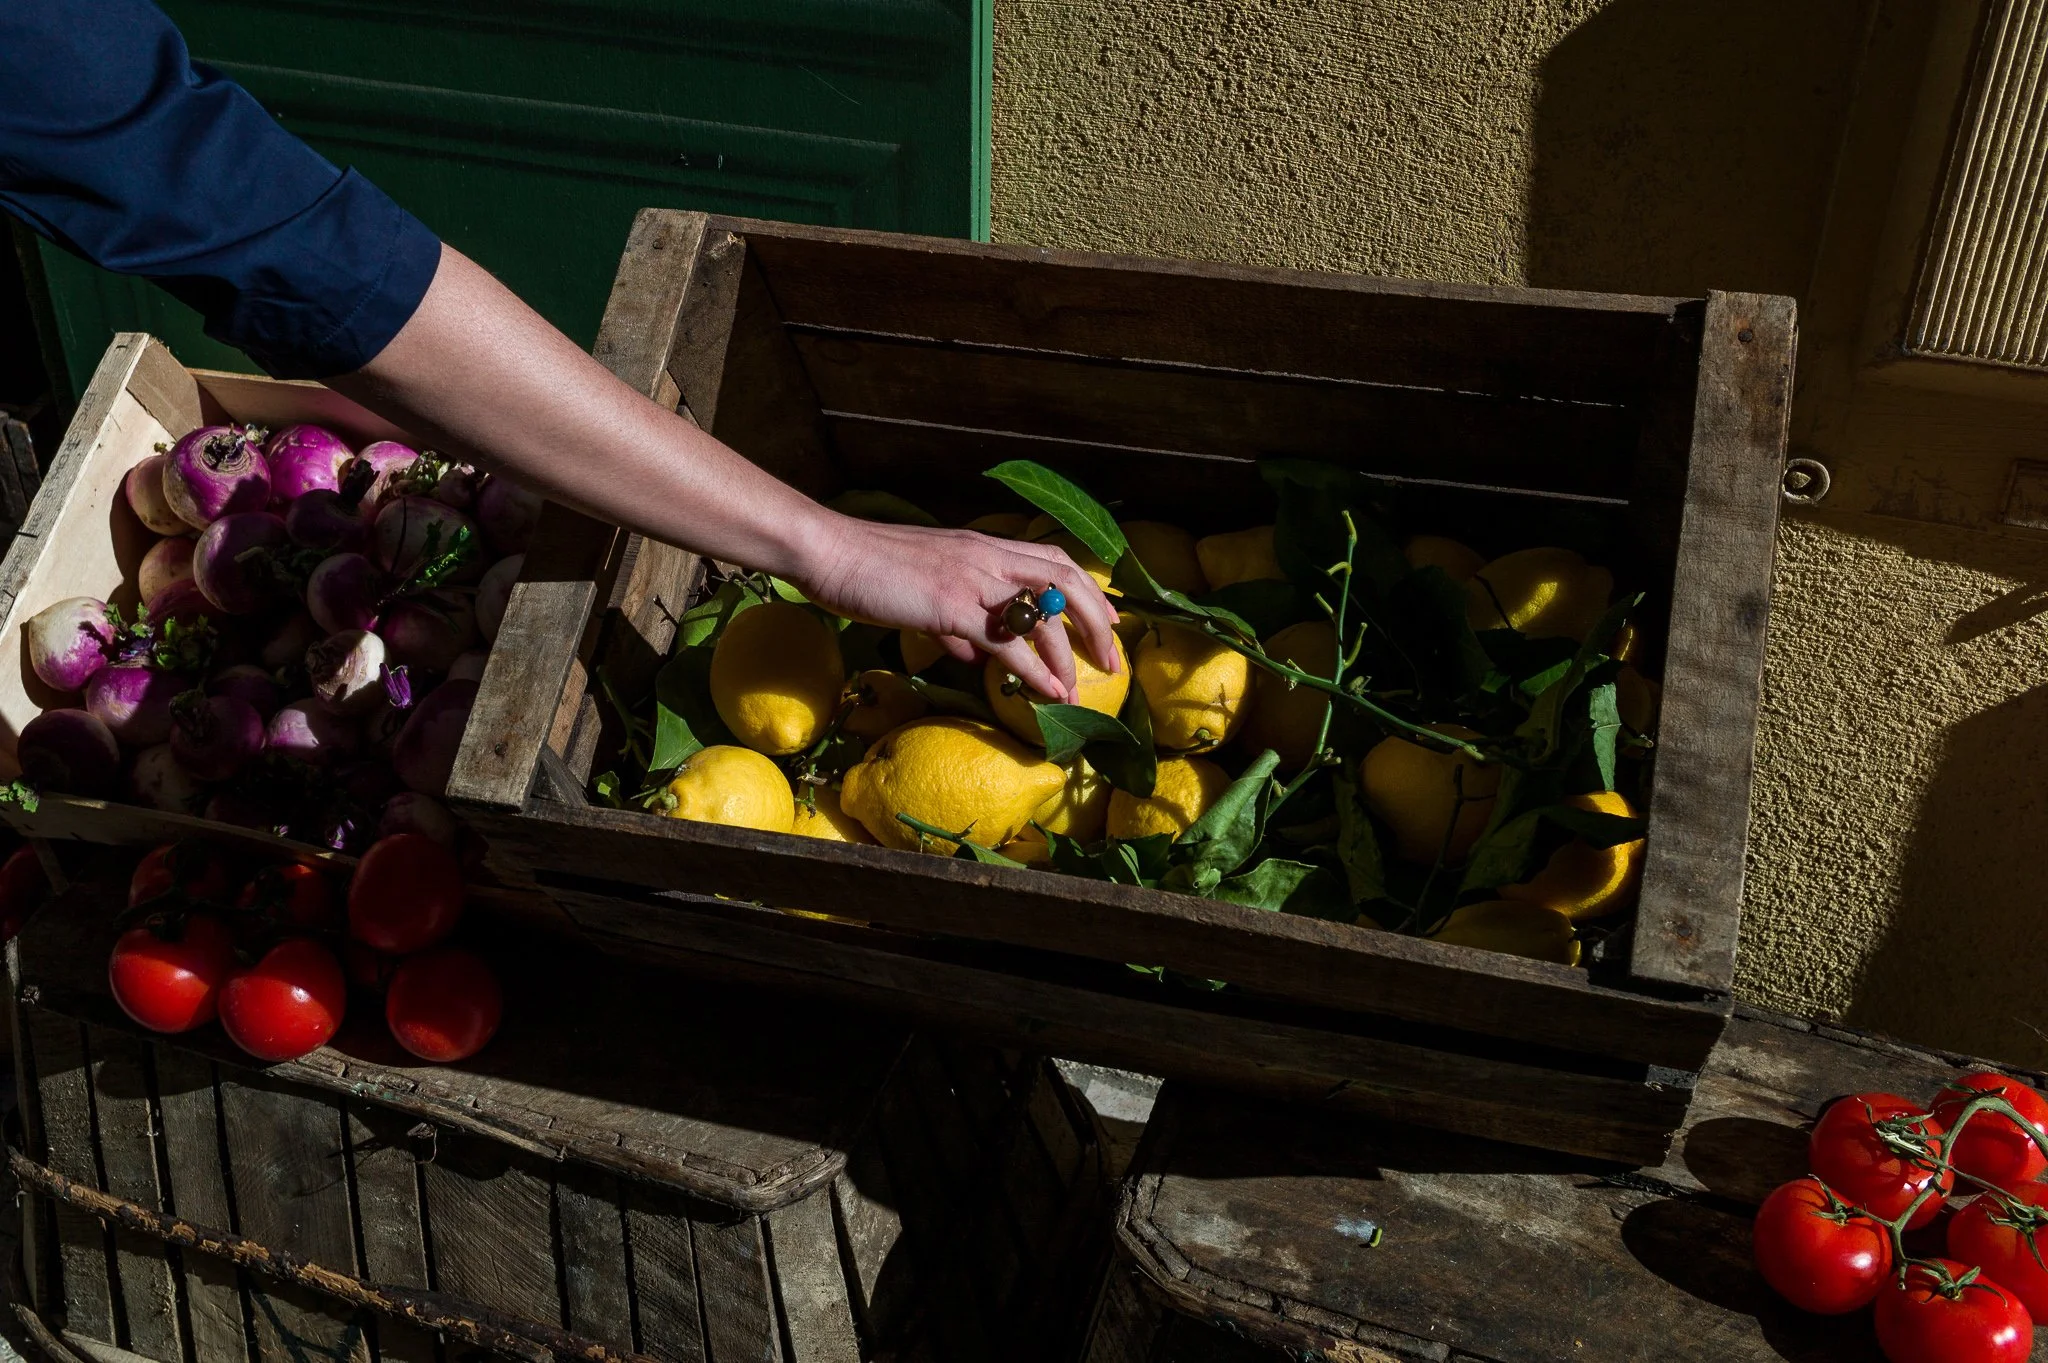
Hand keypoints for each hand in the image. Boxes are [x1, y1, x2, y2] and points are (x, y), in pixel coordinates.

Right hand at [792, 513, 1120, 701]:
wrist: (830, 553)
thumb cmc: (869, 570)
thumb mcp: (924, 591)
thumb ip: (956, 622)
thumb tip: (975, 655)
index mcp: (983, 546)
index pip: (1053, 559)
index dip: (1088, 590)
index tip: (1108, 620)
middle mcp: (987, 555)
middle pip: (1065, 580)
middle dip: (1097, 620)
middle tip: (1112, 657)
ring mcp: (971, 578)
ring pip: (1041, 612)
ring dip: (1068, 653)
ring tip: (1077, 689)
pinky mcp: (952, 606)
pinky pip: (1006, 643)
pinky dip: (1035, 669)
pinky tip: (1048, 691)